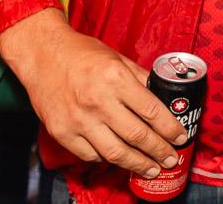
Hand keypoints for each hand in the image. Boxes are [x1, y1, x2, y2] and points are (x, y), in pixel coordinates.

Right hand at [0, 9, 184, 175]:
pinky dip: (107, 160)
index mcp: (116, 79)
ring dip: (137, 164)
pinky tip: (120, 160)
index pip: (152, 111)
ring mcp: (78, 120)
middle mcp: (98, 101)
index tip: (180, 137)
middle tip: (171, 159)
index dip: (170, 129)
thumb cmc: (82, 53)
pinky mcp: (62, 132)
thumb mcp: (118, 58)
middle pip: (137, 136)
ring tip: (151, 169)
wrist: (42, 55)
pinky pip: (90, 154)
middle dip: (159, 151)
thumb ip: (140, 78)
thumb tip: (163, 96)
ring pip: (115, 152)